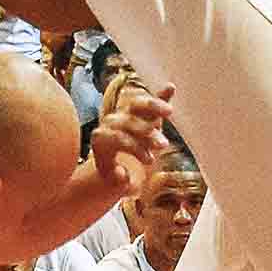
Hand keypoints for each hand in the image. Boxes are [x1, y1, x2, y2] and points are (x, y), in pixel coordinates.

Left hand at [87, 82, 172, 196]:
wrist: (113, 166)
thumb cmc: (115, 176)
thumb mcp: (115, 183)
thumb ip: (118, 181)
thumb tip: (122, 173)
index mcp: (101, 139)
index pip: (118, 137)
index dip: (135, 148)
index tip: (150, 161)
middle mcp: (110, 122)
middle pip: (129, 121)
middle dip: (147, 133)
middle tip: (163, 146)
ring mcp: (123, 114)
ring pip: (136, 104)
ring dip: (153, 106)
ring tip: (170, 113)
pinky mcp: (138, 111)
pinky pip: (148, 100)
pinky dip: (159, 95)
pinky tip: (170, 88)